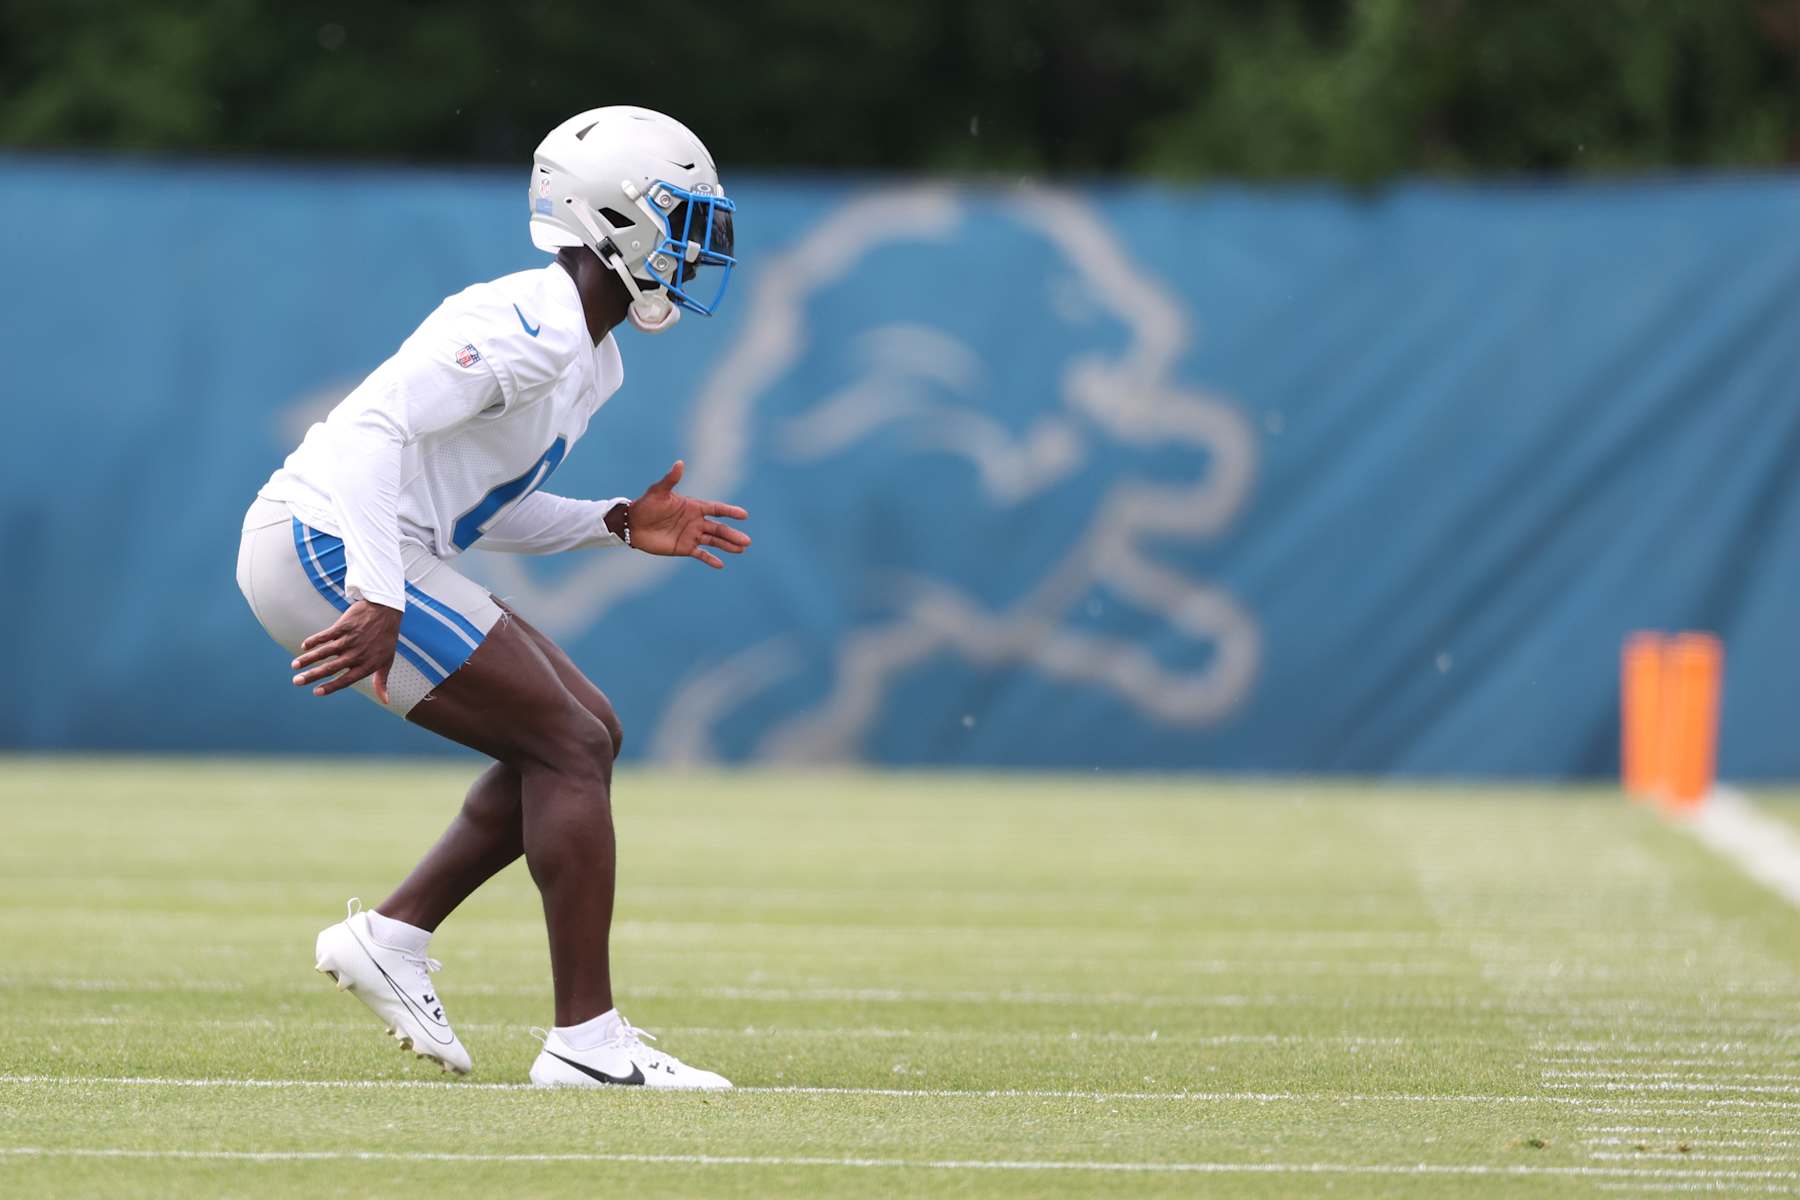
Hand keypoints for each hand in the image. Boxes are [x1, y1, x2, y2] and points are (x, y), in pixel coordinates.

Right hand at [290, 600, 403, 701]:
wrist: (386, 611)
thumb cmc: (386, 638)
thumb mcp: (386, 661)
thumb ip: (381, 681)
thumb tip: (385, 701)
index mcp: (366, 664)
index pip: (346, 680)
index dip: (331, 687)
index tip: (316, 692)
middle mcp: (357, 654)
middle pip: (331, 668)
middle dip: (312, 675)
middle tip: (296, 682)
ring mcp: (350, 639)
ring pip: (325, 651)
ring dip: (308, 659)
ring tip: (294, 665)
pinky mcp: (344, 626)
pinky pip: (326, 635)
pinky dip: (315, 640)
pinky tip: (304, 646)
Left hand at [628, 460, 751, 568]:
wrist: (632, 525)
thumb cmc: (645, 505)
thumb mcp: (658, 492)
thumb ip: (671, 479)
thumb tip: (680, 463)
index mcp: (693, 507)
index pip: (716, 509)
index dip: (730, 512)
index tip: (744, 515)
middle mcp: (696, 521)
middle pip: (719, 528)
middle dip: (733, 534)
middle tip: (747, 541)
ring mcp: (691, 535)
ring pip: (714, 541)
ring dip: (728, 545)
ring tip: (741, 549)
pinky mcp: (684, 547)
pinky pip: (701, 554)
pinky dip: (710, 559)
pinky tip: (721, 564)